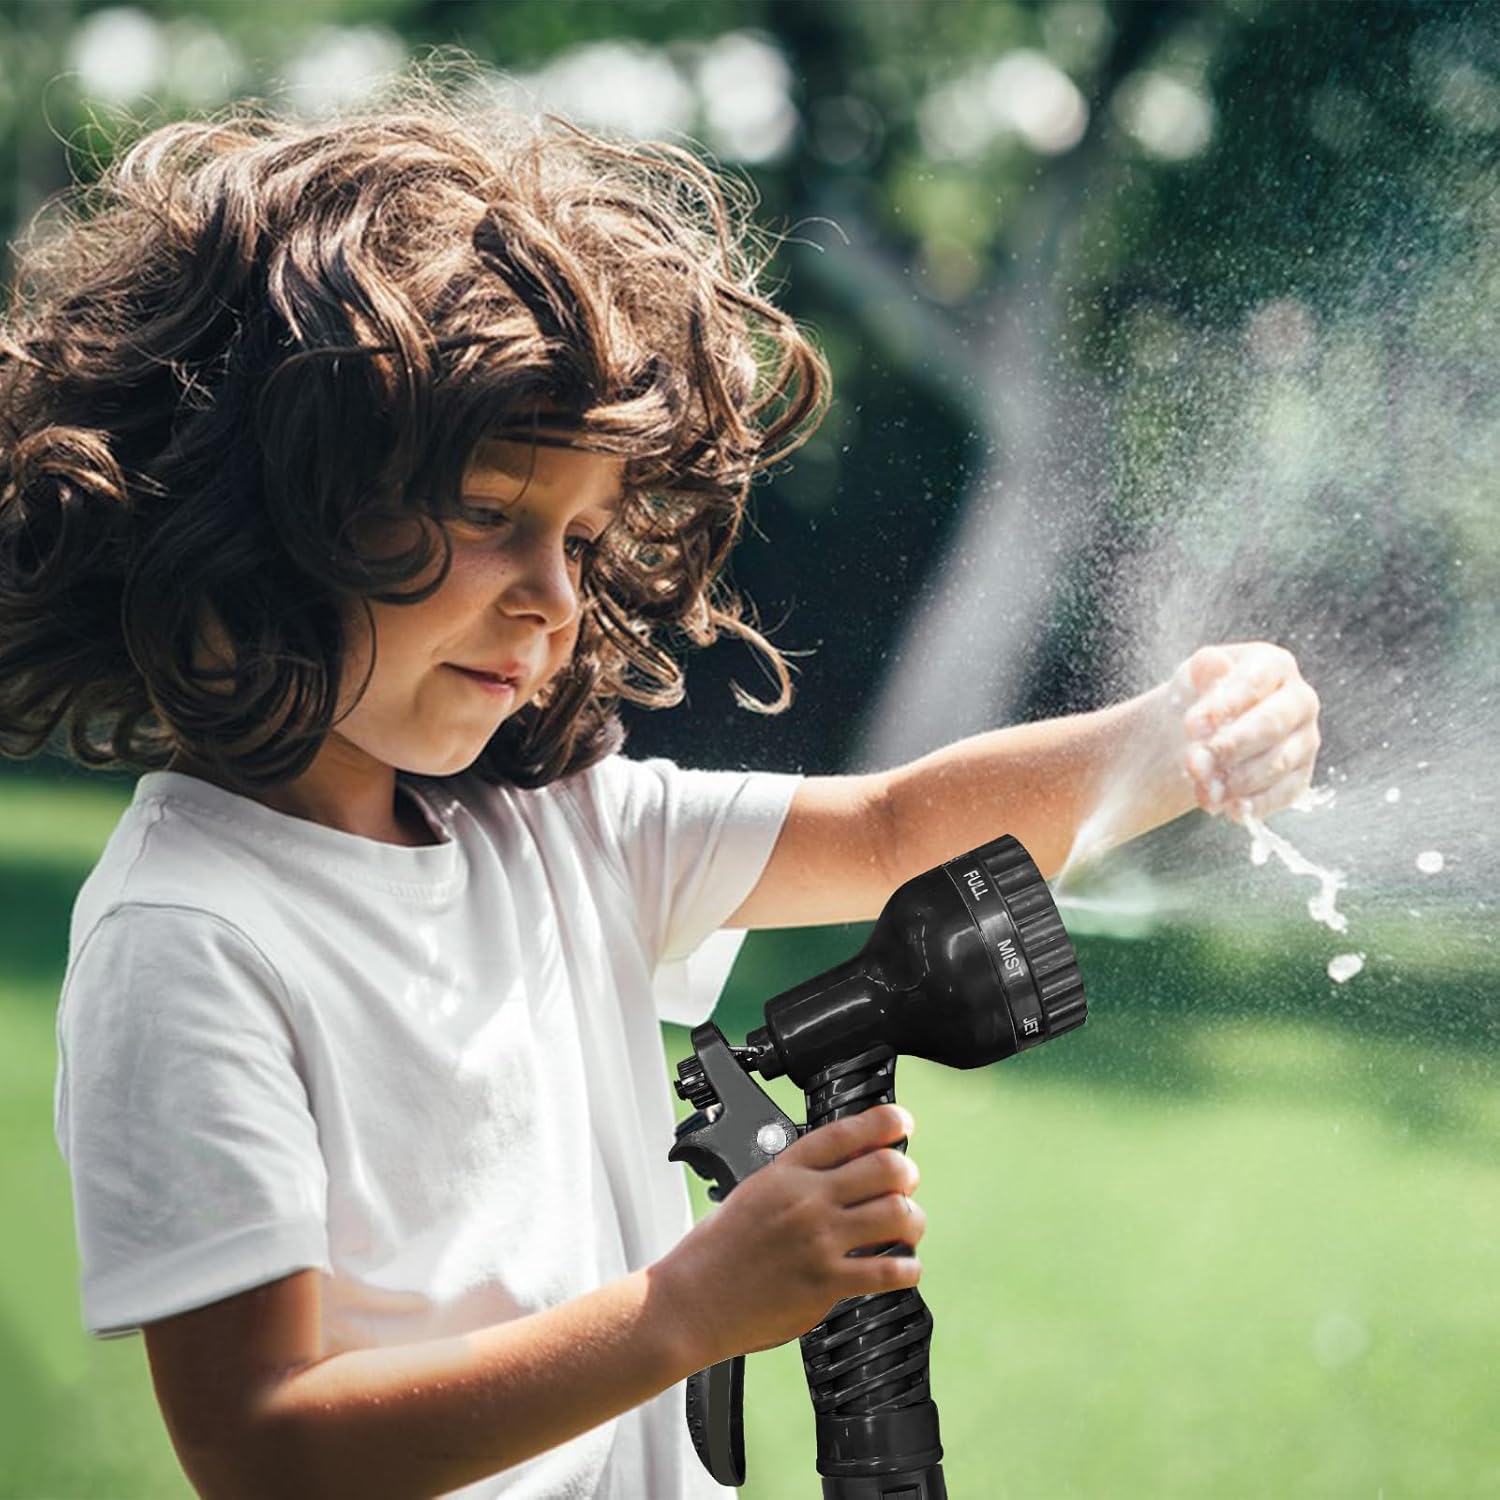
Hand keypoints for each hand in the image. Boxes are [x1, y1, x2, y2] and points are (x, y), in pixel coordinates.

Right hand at [656, 1104, 925, 1367]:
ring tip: (908, 1229)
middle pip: (886, 1167)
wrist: (694, 1300)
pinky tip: (904, 1268)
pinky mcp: (827, 1283)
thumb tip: (847, 1168)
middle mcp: (807, 1200)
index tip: (901, 1122)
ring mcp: (820, 1241)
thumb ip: (797, 1179)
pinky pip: (889, 1270)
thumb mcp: (753, 1192)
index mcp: (785, 1172)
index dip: (884, 1121)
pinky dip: (908, 1268)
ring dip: (913, 1221)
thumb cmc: (716, 1249)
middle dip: (906, 1173)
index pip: (846, 1132)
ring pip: (897, 1215)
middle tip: (905, 1185)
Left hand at [1171, 642, 1321, 820]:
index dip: (1223, 705)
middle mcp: (1299, 702)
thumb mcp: (1194, 676)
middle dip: (1229, 746)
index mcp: (1275, 666)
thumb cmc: (1202, 696)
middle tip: (1195, 762)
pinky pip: (1283, 795)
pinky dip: (1254, 805)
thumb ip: (1202, 669)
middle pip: (1271, 725)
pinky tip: (1228, 808)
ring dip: (1235, 780)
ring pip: (1276, 763)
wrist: (1203, 733)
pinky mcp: (1299, 777)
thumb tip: (1212, 663)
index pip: (1254, 682)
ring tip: (1202, 786)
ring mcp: (1304, 741)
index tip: (1190, 726)